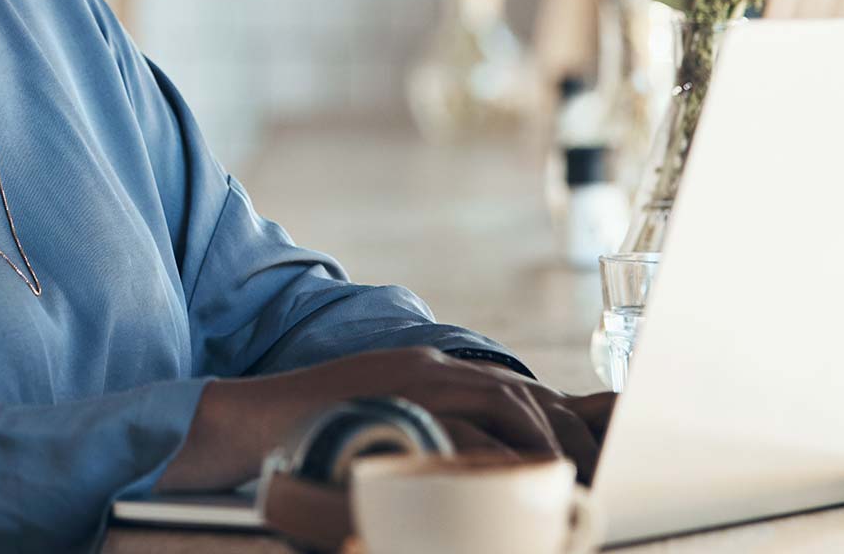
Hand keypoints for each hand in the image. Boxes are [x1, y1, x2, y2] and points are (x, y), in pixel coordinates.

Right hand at [160, 346, 609, 492]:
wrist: (254, 421)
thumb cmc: (316, 435)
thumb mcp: (388, 423)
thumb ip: (433, 433)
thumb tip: (482, 468)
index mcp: (432, 372)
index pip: (512, 390)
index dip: (557, 419)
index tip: (584, 452)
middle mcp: (432, 368)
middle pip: (520, 393)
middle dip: (565, 430)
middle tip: (589, 469)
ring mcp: (416, 380)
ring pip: (506, 401)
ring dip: (542, 439)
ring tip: (562, 475)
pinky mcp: (401, 399)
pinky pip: (471, 420)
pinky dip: (503, 445)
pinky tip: (520, 471)